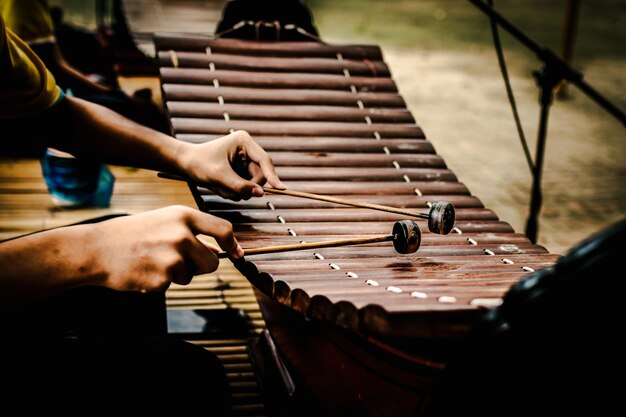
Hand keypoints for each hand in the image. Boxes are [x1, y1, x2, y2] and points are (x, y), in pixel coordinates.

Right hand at [87, 206, 242, 291]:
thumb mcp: (164, 221)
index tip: (237, 253)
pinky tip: (143, 271)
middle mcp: (182, 234)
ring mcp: (172, 257)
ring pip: (191, 275)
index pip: (223, 229)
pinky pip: (172, 285)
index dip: (233, 244)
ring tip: (152, 261)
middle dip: (200, 266)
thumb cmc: (131, 234)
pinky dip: (160, 283)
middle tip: (176, 261)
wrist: (96, 249)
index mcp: (183, 216)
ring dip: (177, 274)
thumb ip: (192, 232)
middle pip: (212, 262)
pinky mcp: (162, 278)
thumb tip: (221, 251)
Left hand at [178, 130, 285, 200]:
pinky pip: (246, 187)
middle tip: (229, 191)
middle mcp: (248, 149)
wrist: (184, 164)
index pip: (265, 161)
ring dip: (238, 191)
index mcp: (244, 141)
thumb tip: (261, 194)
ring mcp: (245, 160)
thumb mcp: (218, 176)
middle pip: (261, 175)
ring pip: (253, 184)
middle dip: (247, 187)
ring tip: (220, 187)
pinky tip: (221, 187)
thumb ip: (239, 186)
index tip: (280, 189)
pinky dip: (235, 191)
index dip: (273, 176)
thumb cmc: (198, 164)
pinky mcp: (242, 170)